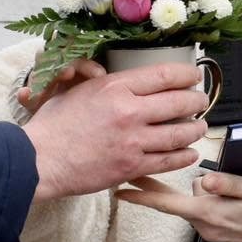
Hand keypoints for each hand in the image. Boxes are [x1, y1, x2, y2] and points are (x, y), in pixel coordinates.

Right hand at [24, 63, 209, 200]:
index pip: (164, 75)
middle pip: (179, 102)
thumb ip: (102, 81)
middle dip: (196, 101)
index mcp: (115, 87)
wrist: (40, 160)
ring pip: (179, 133)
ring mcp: (133, 141)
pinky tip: (190, 152)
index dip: (186, 75)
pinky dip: (184, 155)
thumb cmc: (53, 125)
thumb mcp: (77, 90)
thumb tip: (118, 76)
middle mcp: (129, 111)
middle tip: (201, 101)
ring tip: (200, 126)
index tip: (193, 76)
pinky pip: (168, 160)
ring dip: (195, 129)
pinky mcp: (132, 166)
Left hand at [116, 171, 241, 241]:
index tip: (120, 191)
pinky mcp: (217, 230)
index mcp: (212, 212)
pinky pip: (202, 209)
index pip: (169, 204)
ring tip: (228, 184)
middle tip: (135, 173)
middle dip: (156, 188)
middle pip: (175, 202)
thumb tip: (204, 180)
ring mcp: (211, 230)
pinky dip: (207, 199)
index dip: (143, 196)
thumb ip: (230, 184)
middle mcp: (206, 225)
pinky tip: (227, 194)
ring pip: (192, 202)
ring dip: (199, 191)